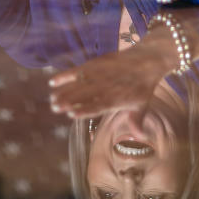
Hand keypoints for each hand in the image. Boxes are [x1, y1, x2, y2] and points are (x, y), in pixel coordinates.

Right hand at [48, 47, 172, 117]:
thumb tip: (140, 138)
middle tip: (54, 108)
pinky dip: (65, 75)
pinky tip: (53, 81)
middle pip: (84, 95)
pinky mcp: (96, 64)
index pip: (98, 106)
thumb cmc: (143, 86)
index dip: (84, 110)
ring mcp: (100, 75)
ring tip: (52, 99)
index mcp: (115, 100)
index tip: (71, 114)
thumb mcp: (141, 105)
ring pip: (78, 84)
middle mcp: (105, 87)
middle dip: (68, 101)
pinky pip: (77, 70)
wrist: (147, 60)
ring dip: (64, 91)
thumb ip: (136, 122)